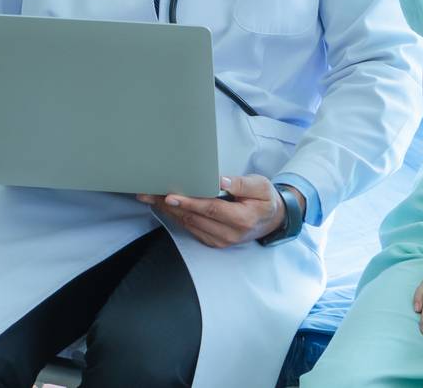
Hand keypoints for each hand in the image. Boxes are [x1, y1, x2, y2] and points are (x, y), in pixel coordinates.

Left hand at [136, 175, 284, 247]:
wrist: (272, 220)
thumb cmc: (265, 200)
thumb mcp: (261, 186)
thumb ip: (241, 184)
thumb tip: (221, 181)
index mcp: (242, 219)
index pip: (211, 209)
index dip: (190, 203)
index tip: (171, 196)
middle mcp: (230, 234)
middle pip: (194, 218)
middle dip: (170, 205)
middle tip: (151, 193)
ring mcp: (221, 241)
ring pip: (189, 224)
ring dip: (169, 211)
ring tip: (152, 197)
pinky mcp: (215, 242)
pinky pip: (192, 229)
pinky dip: (177, 217)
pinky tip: (166, 206)